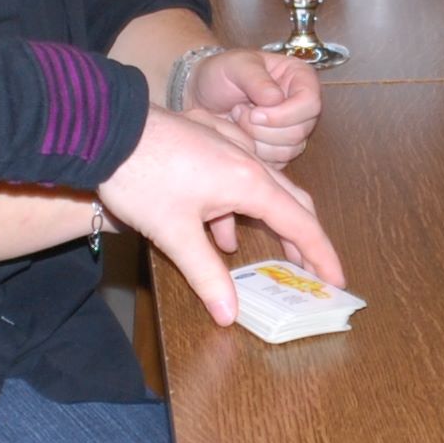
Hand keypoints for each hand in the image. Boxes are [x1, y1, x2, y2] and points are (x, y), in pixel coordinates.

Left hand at [99, 107, 342, 321]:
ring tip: (273, 255)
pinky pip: (239, 176)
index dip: (321, 254)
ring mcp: (229, 146)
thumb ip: (206, 275)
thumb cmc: (141, 177)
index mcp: (249, 183)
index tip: (337, 279)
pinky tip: (219, 229)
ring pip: (266, 187)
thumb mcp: (174, 233)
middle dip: (304, 238)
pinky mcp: (209, 141)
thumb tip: (229, 314)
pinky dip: (240, 206)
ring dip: (271, 222)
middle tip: (313, 269)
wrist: (106, 128)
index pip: (301, 223)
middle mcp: (248, 160)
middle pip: (293, 201)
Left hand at [180, 47, 323, 170]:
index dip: (284, 114)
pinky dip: (256, 152)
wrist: (203, 96)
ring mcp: (294, 128)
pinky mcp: (282, 148)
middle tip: (240, 112)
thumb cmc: (221, 74)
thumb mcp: (236, 66)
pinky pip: (278, 161)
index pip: (310, 103)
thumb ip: (256, 79)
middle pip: (301, 130)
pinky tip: (242, 135)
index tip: (255, 112)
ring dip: (257, 139)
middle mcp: (301, 104)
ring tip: (239, 119)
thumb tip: (276, 99)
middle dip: (265, 128)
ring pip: (290, 148)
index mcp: (300, 77)